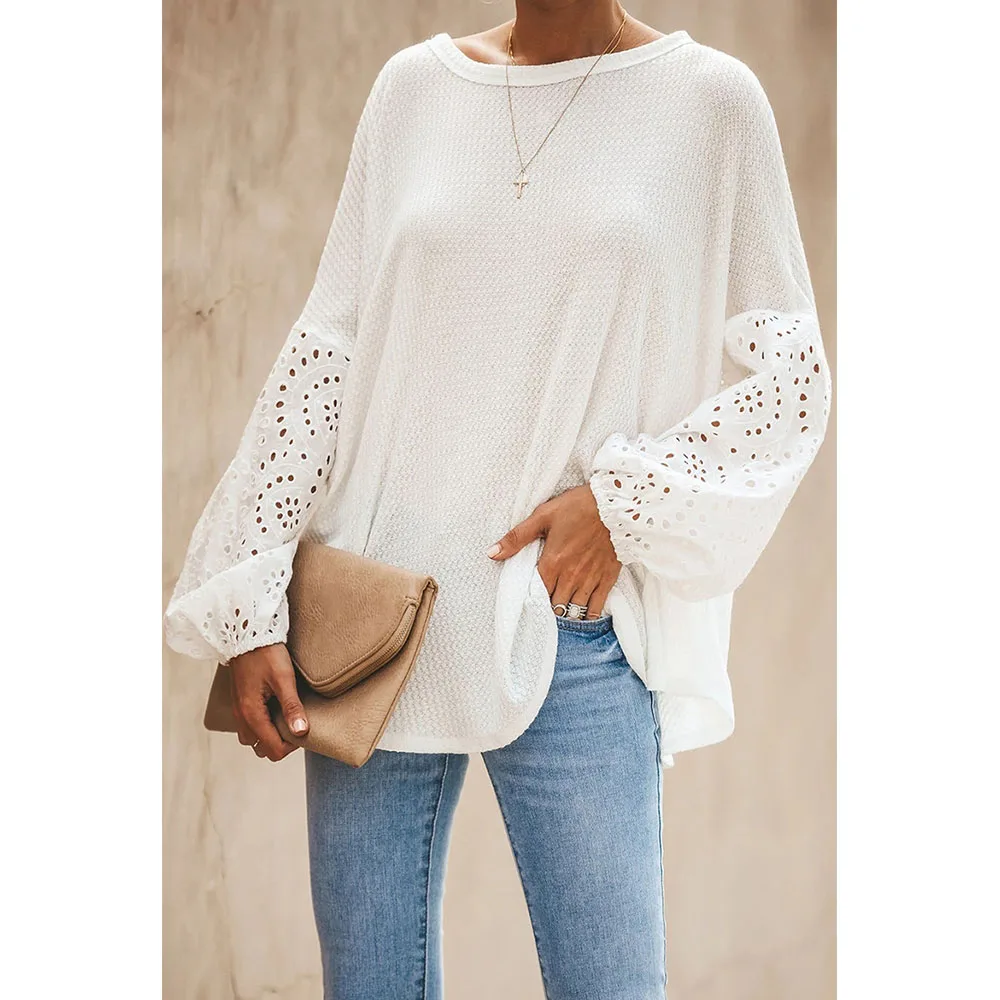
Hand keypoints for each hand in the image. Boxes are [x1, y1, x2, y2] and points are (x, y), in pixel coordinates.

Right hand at [229, 643, 308, 761]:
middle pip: (261, 749)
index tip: (303, 728)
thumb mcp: (283, 678)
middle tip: (295, 723)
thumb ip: (292, 706)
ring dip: (270, 735)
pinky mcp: (240, 702)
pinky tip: (276, 708)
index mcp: (251, 714)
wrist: (246, 634)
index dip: (292, 745)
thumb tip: (302, 731)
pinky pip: (250, 726)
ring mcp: (238, 710)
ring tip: (286, 716)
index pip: (273, 749)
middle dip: (280, 743)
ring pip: (253, 739)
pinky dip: (263, 725)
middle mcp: (241, 717)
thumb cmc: (265, 653)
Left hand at [487, 484, 620, 618]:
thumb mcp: (542, 516)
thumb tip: (492, 553)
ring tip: (562, 606)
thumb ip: (517, 538)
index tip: (530, 596)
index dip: (532, 597)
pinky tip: (583, 613)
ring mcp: (590, 579)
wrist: (615, 505)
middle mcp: (570, 576)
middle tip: (547, 601)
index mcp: (552, 563)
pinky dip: (589, 614)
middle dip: (549, 605)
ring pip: (574, 609)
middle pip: (555, 605)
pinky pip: (597, 607)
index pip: (536, 593)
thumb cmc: (578, 507)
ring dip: (567, 611)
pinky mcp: (608, 578)